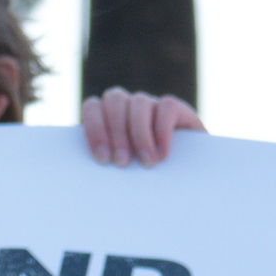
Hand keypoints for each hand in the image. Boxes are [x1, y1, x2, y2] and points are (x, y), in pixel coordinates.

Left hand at [80, 90, 206, 165]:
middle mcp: (128, 104)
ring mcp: (151, 104)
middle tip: (122, 162)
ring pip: (139, 102)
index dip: (95, 129)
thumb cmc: (142, 175)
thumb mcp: (122, 167)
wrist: (181, 175)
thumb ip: (108, 159)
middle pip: (114, 100)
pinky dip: (163, 132)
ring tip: (146, 162)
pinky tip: (162, 155)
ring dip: (139, 134)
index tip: (103, 158)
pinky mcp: (177, 108)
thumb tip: (96, 168)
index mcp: (107, 114)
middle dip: (117, 133)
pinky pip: (167, 107)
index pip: (93, 107)